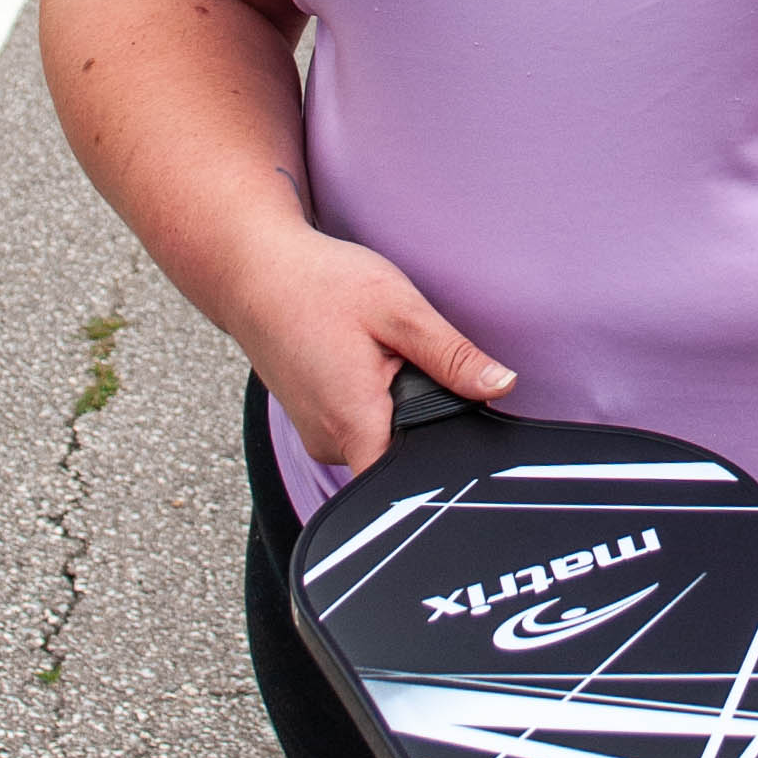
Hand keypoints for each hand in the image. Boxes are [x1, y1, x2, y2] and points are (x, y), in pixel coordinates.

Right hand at [245, 229, 514, 473]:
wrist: (255, 272)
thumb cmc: (319, 284)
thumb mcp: (398, 309)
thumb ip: (452, 355)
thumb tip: (503, 386)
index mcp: (354, 423)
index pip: (408, 485)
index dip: (445, 470)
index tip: (470, 443)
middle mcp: (331, 442)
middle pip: (404, 456)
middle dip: (427, 417)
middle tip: (420, 366)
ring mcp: (319, 436)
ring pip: (382, 438)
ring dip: (400, 405)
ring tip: (385, 356)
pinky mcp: (315, 422)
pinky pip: (362, 426)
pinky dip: (376, 399)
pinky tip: (367, 361)